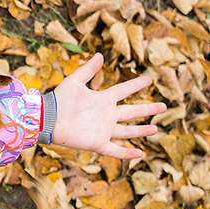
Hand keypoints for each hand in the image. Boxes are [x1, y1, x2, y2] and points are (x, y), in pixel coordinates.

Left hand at [51, 53, 165, 159]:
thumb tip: (101, 55)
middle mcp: (105, 115)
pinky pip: (115, 150)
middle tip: (164, 106)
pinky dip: (127, 153)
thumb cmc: (59, 100)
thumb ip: (88, 70)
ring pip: (126, 131)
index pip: (124, 90)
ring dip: (141, 130)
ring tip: (156, 128)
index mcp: (102, 99)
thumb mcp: (74, 82)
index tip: (149, 79)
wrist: (46, 119)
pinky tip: (140, 153)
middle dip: (147, 109)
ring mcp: (103, 130)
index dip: (136, 85)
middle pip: (131, 111)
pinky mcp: (97, 143)